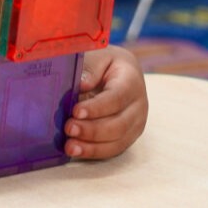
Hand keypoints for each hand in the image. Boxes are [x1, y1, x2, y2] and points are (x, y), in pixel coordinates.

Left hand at [64, 45, 148, 159]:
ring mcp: (135, 124)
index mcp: (132, 82)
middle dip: (92, 130)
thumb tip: (82, 84)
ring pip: (117, 141)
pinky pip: (112, 149)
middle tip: (69, 128)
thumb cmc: (104, 63)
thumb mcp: (98, 56)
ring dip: (92, 146)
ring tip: (69, 146)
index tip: (75, 111)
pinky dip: (93, 152)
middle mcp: (138, 106)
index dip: (97, 107)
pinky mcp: (127, 137)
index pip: (117, 98)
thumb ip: (90, 68)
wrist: (119, 70)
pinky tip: (76, 151)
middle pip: (118, 124)